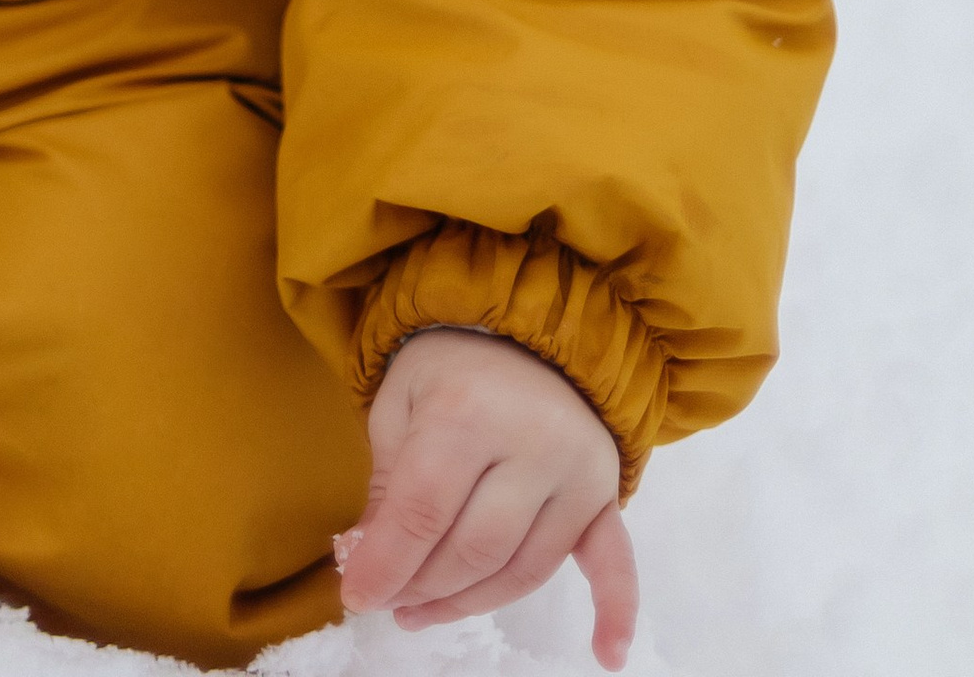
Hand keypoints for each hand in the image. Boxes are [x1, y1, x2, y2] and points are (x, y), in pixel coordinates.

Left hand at [338, 328, 637, 667]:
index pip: (424, 511)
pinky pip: (615, 560)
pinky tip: (606, 654)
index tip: (357, 596)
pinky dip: (616, 610)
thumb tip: (366, 562)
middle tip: (387, 599)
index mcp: (468, 410)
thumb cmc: (449, 367)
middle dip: (423, 584)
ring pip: (524, 569)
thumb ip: (389, 484)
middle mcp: (532, 444)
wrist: (527, 329)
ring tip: (421, 613)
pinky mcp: (605, 495)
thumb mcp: (400, 403)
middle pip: (474, 549)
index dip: (387, 563)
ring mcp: (577, 474)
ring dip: (471, 603)